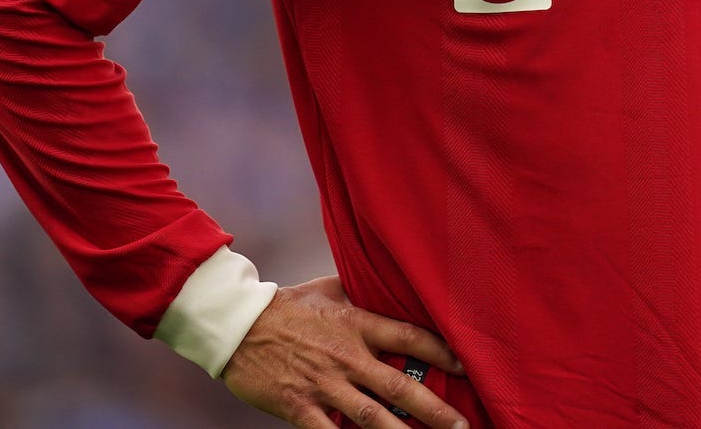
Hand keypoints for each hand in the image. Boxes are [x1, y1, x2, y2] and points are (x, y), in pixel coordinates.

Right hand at [221, 275, 468, 428]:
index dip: (440, 351)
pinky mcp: (300, 407)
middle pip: (398, 386)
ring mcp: (324, 385)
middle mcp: (347, 357)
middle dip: (434, 410)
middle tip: (462, 426)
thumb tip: (382, 286)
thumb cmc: (285, 304)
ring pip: (372, 417)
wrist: (237, 325)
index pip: (408, 336)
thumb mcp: (328, 288)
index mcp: (356, 324)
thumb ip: (359, 293)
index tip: (464, 364)